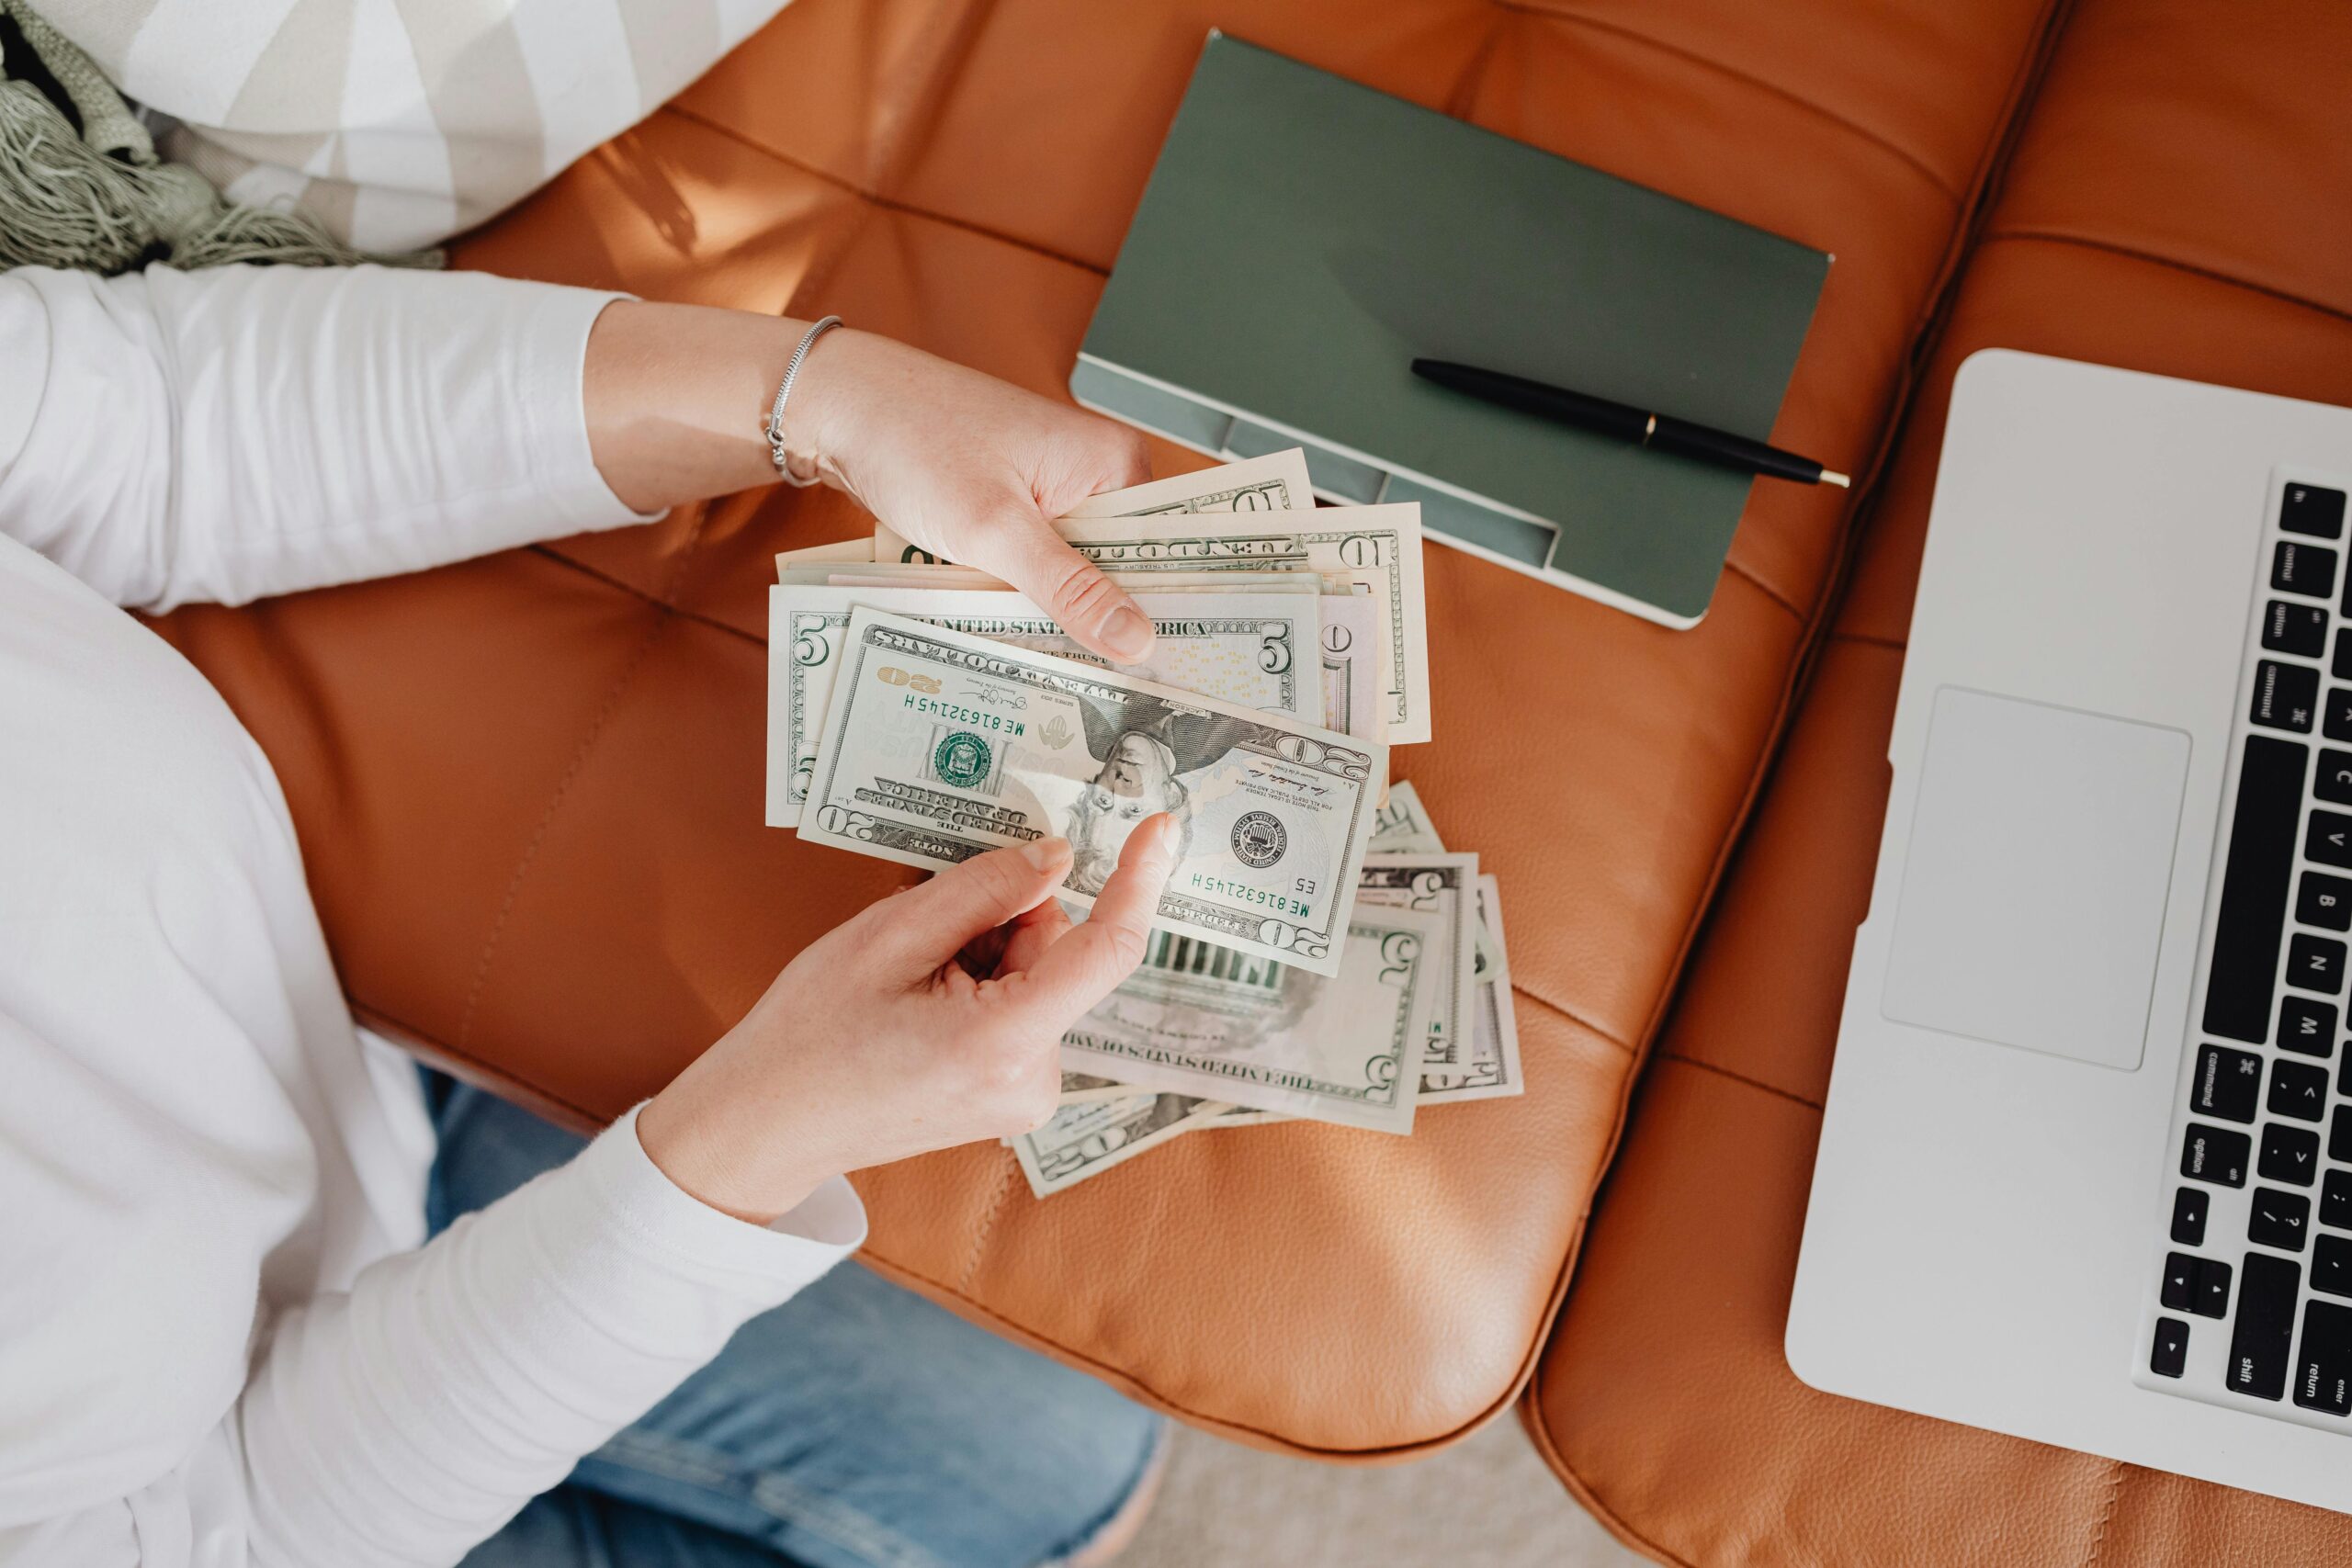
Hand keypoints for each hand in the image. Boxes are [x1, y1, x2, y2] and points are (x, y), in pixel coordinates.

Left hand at [583, 304, 1157, 661]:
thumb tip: (1138, 641)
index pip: (1171, 548)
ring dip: (1066, 616)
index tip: (1179, 677)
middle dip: (1115, 624)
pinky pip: (1041, 564)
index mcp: (1114, 462)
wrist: (839, 407)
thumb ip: (1069, 588)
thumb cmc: (915, 441)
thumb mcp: (995, 528)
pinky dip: (1029, 597)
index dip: (1173, 612)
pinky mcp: (1016, 506)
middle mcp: (1095, 473)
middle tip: (1123, 698)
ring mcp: (1054, 490)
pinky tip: (1025, 641)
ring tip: (1075, 682)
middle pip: (1126, 567)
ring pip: (1079, 573)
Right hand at [637, 816, 1178, 1223]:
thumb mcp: (887, 938)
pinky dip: (982, 987)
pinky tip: (920, 1003)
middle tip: (922, 935)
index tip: (1161, 826)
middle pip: (1058, 954)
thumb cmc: (810, 1033)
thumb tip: (1057, 857)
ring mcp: (1026, 1098)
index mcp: (1002, 1042)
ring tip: (908, 981)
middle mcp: (1033, 1081)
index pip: (1105, 951)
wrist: (767, 1126)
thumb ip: (982, 891)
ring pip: (1039, 978)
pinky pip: (1022, 1010)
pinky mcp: (1014, 1099)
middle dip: (1005, 922)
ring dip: (986, 955)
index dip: (1137, 881)